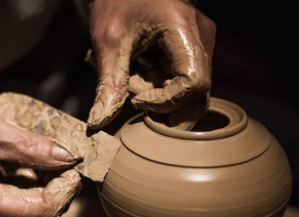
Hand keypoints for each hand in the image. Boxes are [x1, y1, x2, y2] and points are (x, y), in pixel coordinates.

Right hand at [0, 105, 80, 216]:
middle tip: (68, 157)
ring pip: (36, 208)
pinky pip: (25, 203)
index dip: (65, 187)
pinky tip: (38, 165)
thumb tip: (66, 156)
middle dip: (60, 184)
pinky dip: (37, 185)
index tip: (75, 164)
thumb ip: (28, 145)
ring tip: (52, 157)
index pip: (43, 208)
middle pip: (42, 210)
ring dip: (50, 184)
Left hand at [86, 0, 215, 128]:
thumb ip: (108, 84)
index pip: (194, 83)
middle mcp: (201, 36)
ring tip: (136, 83)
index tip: (137, 100)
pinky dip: (162, 91)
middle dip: (165, 107)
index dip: (167, 102)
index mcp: (183, 28)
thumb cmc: (115, 4)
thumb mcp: (107, 43)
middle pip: (198, 94)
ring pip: (192, 93)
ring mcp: (200, 44)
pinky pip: (185, 83)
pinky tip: (142, 76)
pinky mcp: (193, 50)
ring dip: (162, 101)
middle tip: (135, 98)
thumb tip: (97, 123)